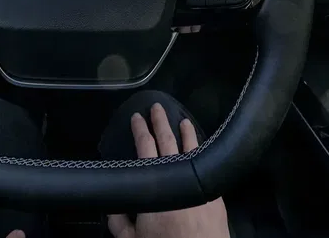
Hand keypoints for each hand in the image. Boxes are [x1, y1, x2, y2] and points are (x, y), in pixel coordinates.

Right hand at [107, 104, 229, 237]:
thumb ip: (119, 221)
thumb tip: (112, 206)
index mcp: (155, 184)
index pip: (145, 148)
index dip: (140, 131)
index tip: (136, 117)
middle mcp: (178, 177)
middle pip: (169, 142)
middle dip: (161, 123)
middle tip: (157, 108)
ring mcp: (199, 184)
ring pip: (193, 150)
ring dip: (187, 133)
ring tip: (183, 119)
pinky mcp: (215, 196)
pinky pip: (206, 166)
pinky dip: (202, 155)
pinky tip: (201, 152)